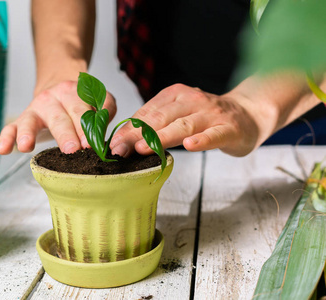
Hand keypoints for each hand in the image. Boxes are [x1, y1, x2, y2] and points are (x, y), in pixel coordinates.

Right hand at [0, 80, 116, 153]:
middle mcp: (52, 98)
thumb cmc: (81, 102)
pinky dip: (6, 138)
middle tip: (71, 150)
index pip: (81, 112)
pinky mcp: (22, 119)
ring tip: (25, 146)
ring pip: (30, 121)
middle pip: (59, 118)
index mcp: (73, 93)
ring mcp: (35, 109)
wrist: (59, 88)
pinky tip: (3, 149)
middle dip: (65, 135)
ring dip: (28, 133)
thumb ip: (106, 109)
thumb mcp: (98, 100)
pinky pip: (10, 128)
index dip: (86, 128)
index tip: (90, 145)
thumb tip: (106, 128)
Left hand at [110, 83, 261, 156]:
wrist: (248, 113)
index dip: (128, 129)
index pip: (147, 112)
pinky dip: (202, 140)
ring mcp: (211, 114)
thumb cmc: (206, 117)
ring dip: (161, 137)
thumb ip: (155, 123)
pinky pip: (213, 134)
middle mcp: (192, 100)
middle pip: (160, 118)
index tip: (111, 145)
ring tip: (143, 148)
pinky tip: (190, 147)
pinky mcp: (228, 128)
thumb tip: (124, 140)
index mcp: (175, 94)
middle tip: (119, 150)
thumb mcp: (178, 114)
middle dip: (137, 134)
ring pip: (183, 126)